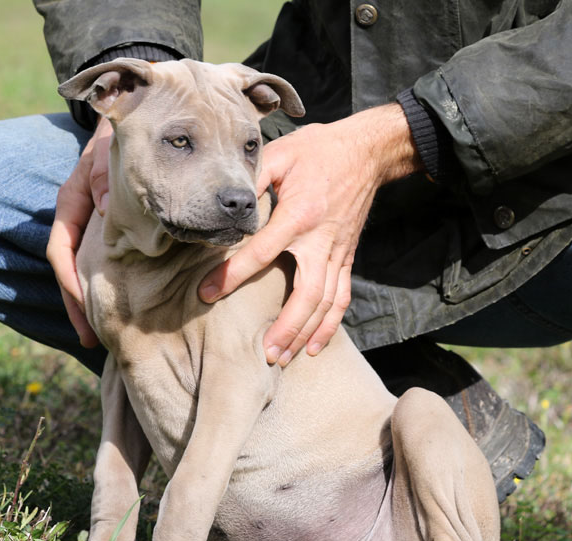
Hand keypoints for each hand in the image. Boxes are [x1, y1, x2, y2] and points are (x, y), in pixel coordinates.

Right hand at [46, 117, 113, 347]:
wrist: (128, 119)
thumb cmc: (115, 137)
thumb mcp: (107, 152)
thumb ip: (105, 176)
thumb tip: (106, 209)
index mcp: (71, 202)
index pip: (60, 248)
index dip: (69, 279)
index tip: (82, 305)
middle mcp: (79, 218)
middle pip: (70, 269)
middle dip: (77, 304)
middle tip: (89, 339)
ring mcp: (93, 225)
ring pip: (85, 270)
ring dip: (90, 302)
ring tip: (99, 337)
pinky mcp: (110, 229)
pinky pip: (103, 262)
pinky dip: (107, 285)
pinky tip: (119, 306)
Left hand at [198, 104, 421, 365]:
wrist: (365, 152)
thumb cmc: (317, 151)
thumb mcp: (279, 155)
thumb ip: (251, 181)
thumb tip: (224, 207)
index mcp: (300, 215)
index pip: (260, 253)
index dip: (231, 275)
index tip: (206, 293)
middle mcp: (321, 240)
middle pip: (305, 295)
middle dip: (285, 327)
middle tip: (264, 352)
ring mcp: (337, 252)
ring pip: (325, 304)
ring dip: (305, 333)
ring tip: (284, 357)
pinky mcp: (347, 257)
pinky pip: (341, 298)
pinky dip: (329, 325)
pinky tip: (314, 346)